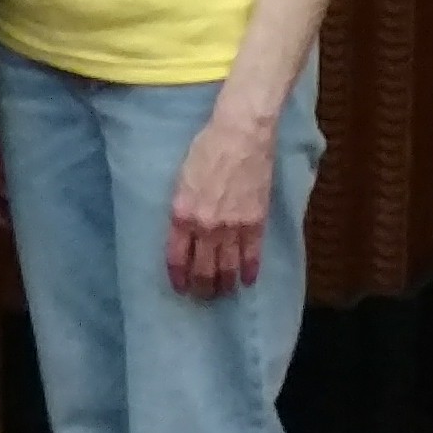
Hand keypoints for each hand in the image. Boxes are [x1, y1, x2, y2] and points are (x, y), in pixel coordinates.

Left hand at [167, 106, 276, 297]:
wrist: (240, 136)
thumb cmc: (205, 149)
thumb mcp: (180, 179)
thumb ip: (181, 207)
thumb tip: (182, 228)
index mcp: (182, 213)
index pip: (176, 255)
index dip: (178, 275)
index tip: (179, 286)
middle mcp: (206, 226)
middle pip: (203, 268)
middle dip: (201, 286)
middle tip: (200, 296)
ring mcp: (233, 226)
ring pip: (227, 267)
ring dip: (223, 284)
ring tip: (221, 294)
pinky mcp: (256, 222)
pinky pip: (252, 255)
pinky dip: (249, 270)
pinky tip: (247, 281)